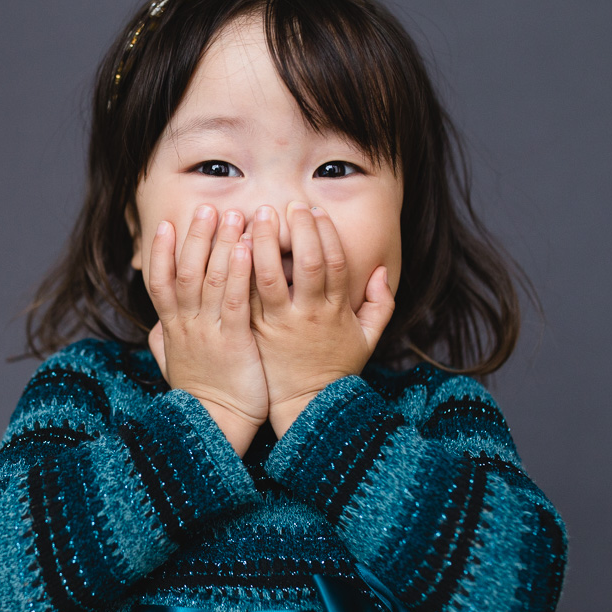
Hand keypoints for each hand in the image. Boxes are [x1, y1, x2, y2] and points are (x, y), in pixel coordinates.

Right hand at [147, 205, 268, 455]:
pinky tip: (247, 248)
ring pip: (209, 278)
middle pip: (185, 271)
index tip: (167, 225)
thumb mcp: (176, 368)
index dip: (163, 252)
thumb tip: (155, 331)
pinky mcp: (233, 342)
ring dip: (219, 244)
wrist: (214, 427)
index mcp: (174, 330)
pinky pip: (233, 299)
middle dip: (195, 237)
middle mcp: (187, 326)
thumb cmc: (202, 399)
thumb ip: (164, 345)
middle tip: (207, 207)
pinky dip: (237, 272)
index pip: (161, 283)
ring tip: (230, 215)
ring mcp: (208, 332)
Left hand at [248, 202, 394, 437]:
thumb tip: (382, 271)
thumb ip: (381, 304)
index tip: (314, 210)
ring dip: (262, 242)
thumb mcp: (368, 340)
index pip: (334, 263)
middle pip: (305, 263)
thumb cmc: (334, 370)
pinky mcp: (253, 332)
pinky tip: (230, 246)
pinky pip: (244, 296)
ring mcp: (277, 323)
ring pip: (268, 276)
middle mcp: (306, 314)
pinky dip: (237, 270)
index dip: (325, 233)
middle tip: (287, 204)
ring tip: (255, 216)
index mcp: (335, 311)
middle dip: (298, 230)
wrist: (303, 407)